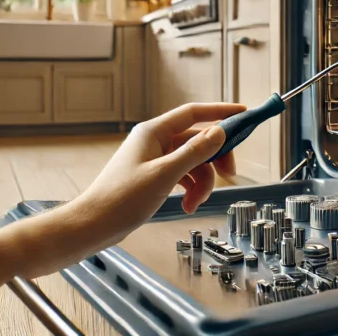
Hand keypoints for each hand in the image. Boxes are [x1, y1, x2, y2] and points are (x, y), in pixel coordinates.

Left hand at [68, 103, 245, 250]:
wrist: (93, 225)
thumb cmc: (121, 199)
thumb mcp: (164, 175)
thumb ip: (194, 152)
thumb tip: (219, 132)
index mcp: (153, 132)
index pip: (193, 113)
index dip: (220, 112)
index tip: (243, 114)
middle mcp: (154, 141)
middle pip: (197, 140)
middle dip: (215, 159)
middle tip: (230, 174)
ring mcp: (154, 159)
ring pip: (192, 161)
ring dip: (201, 182)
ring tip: (196, 203)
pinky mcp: (153, 176)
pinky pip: (182, 175)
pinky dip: (190, 189)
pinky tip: (188, 205)